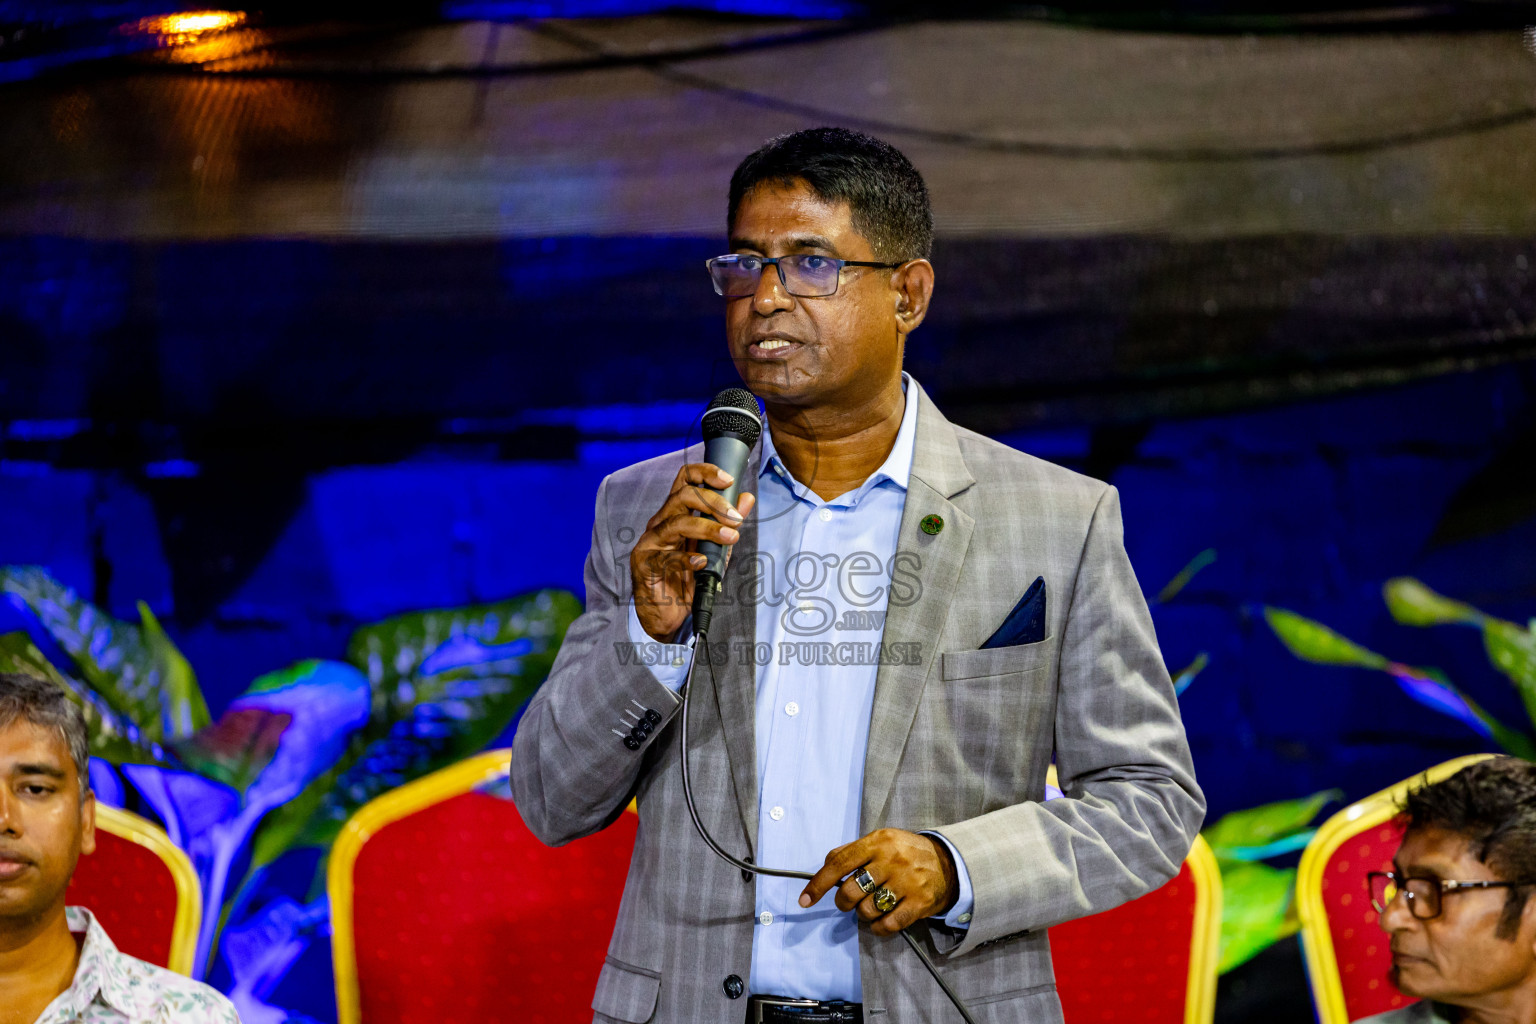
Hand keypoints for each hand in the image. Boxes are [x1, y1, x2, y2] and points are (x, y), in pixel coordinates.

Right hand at [629, 463, 755, 640]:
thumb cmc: (688, 578)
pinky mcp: (645, 564)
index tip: (728, 479)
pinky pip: (666, 557)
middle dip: (713, 502)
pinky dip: (687, 558)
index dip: (705, 473)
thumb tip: (747, 498)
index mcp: (675, 513)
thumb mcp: (715, 548)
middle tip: (736, 518)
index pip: (685, 480)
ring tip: (730, 537)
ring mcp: (651, 542)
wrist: (670, 615)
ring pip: (677, 523)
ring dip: (707, 528)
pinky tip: (702, 562)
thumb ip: (729, 523)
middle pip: (682, 496)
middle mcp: (661, 522)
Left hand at [797, 828, 958, 936]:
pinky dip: (878, 928)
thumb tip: (826, 865)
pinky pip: (888, 925)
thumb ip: (852, 850)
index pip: (839, 863)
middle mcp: (891, 860)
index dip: (818, 884)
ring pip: (867, 910)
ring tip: (873, 905)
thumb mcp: (880, 841)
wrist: (947, 862)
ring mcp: (906, 882)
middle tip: (850, 901)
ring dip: (863, 914)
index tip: (804, 899)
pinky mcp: (919, 903)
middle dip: (844, 902)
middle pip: (850, 891)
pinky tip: (881, 921)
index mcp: (877, 842)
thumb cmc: (905, 852)